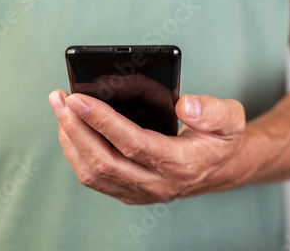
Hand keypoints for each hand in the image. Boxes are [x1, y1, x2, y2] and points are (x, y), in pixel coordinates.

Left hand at [49, 91, 245, 204]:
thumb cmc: (220, 141)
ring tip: (60, 109)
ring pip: (93, 172)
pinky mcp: (129, 190)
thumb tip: (184, 105)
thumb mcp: (230, 120)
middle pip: (104, 161)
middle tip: (59, 98)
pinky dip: (77, 152)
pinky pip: (94, 176)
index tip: (78, 99)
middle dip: (76, 127)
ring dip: (71, 140)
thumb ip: (213, 112)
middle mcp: (156, 183)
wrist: (217, 168)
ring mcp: (140, 191)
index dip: (102, 121)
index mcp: (180, 164)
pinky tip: (71, 129)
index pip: (133, 143)